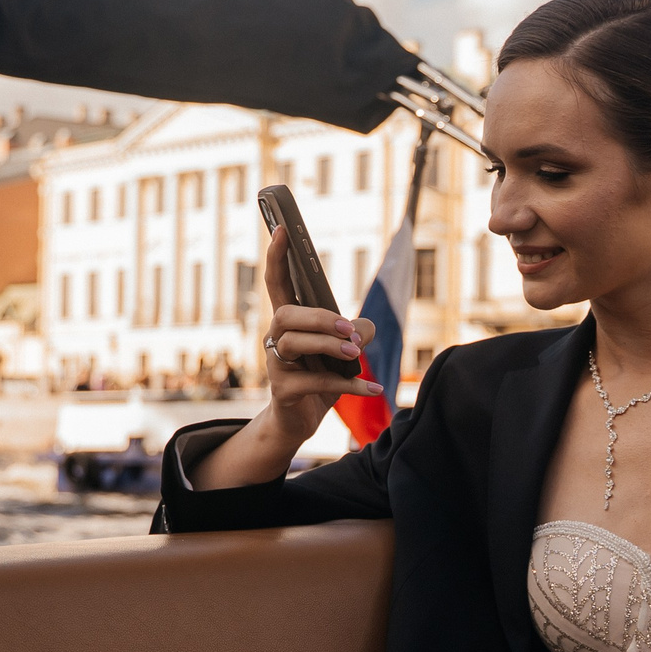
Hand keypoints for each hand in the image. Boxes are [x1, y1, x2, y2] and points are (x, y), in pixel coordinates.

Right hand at [190, 226, 382, 490]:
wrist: (300, 420)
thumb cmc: (320, 376)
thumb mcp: (343, 352)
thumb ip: (356, 333)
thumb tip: (364, 330)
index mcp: (290, 322)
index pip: (277, 283)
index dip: (278, 258)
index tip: (282, 231)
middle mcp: (276, 338)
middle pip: (286, 314)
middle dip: (318, 317)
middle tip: (348, 328)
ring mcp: (276, 365)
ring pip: (295, 344)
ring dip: (329, 346)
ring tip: (356, 353)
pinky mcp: (284, 390)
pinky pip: (315, 382)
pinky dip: (348, 385)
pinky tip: (374, 389)